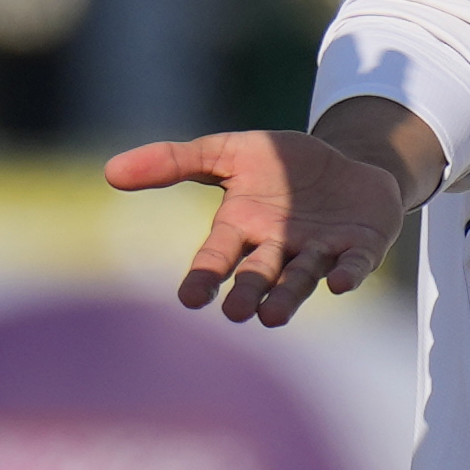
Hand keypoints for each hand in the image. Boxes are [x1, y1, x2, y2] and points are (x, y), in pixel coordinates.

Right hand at [107, 128, 411, 326]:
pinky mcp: (359, 249)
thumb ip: (175, 161)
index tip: (190, 299)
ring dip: (288, 297)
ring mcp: (320, 252)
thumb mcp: (229, 152)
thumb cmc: (282, 165)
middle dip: (248, 293)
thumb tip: (109, 172)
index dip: (205, 276)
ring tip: (271, 317)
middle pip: (259, 275)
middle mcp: (278, 249)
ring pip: (300, 278)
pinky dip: (346, 275)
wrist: (350, 164)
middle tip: (235, 313)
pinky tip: (338, 284)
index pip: (217, 256)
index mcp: (243, 228)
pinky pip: (352, 265)